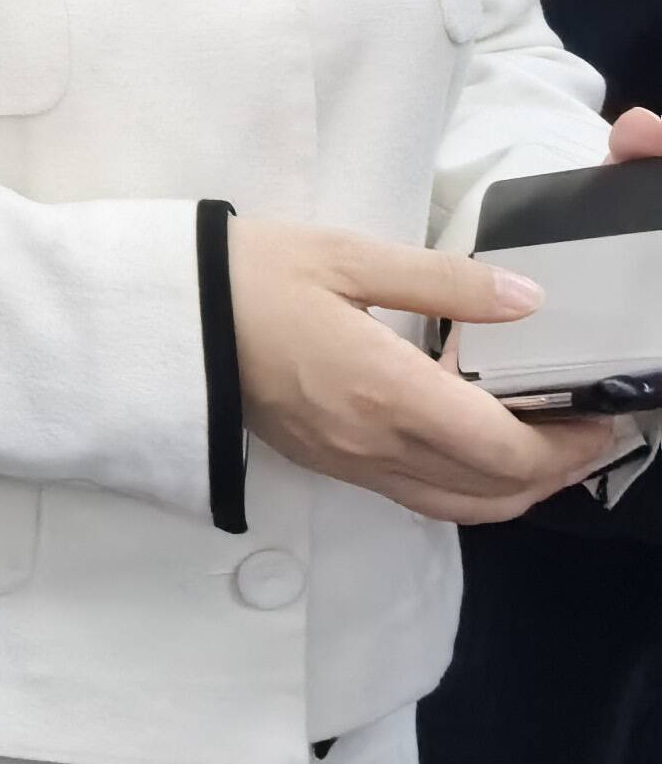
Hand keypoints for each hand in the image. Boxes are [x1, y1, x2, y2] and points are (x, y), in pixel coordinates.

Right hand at [232, 215, 629, 521]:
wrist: (161, 314)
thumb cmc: (250, 274)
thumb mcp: (347, 255)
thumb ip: (446, 281)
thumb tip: (530, 301)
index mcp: (389, 393)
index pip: (508, 452)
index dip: (570, 445)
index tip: (602, 413)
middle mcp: (376, 446)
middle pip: (496, 495)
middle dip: (557, 471)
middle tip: (587, 430)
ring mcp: (350, 464)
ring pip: (461, 507)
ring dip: (516, 488)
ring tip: (542, 444)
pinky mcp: (328, 465)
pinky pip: (420, 496)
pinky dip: (468, 484)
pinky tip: (471, 441)